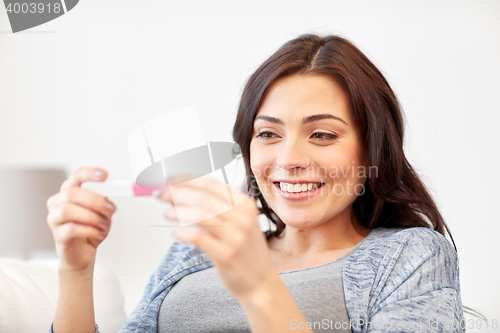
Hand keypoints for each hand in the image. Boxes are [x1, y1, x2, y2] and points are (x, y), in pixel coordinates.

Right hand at [46, 167, 115, 271]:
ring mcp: (54, 219)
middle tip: (111, 209)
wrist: (83, 253)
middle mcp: (58, 202)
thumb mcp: (103, 212)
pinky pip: (71, 229)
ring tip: (105, 225)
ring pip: (68, 210)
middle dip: (95, 200)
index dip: (90, 174)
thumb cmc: (91, 228)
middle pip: (71, 193)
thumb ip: (106, 201)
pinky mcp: (58, 235)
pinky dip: (90, 230)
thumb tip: (117, 191)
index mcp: (70, 191)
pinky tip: (99, 234)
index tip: (105, 176)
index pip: (77, 176)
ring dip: (92, 217)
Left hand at [155, 175, 275, 299]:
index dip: (186, 180)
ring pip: (199, 215)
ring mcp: (235, 236)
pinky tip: (175, 234)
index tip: (169, 180)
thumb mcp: (239, 223)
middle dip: (176, 193)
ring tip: (166, 214)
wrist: (260, 281)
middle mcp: (242, 217)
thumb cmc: (245, 250)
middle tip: (159, 194)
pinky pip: (198, 238)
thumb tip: (181, 193)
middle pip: (202, 197)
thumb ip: (216, 208)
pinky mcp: (226, 254)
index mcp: (244, 204)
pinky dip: (183, 234)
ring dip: (178, 212)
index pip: (211, 184)